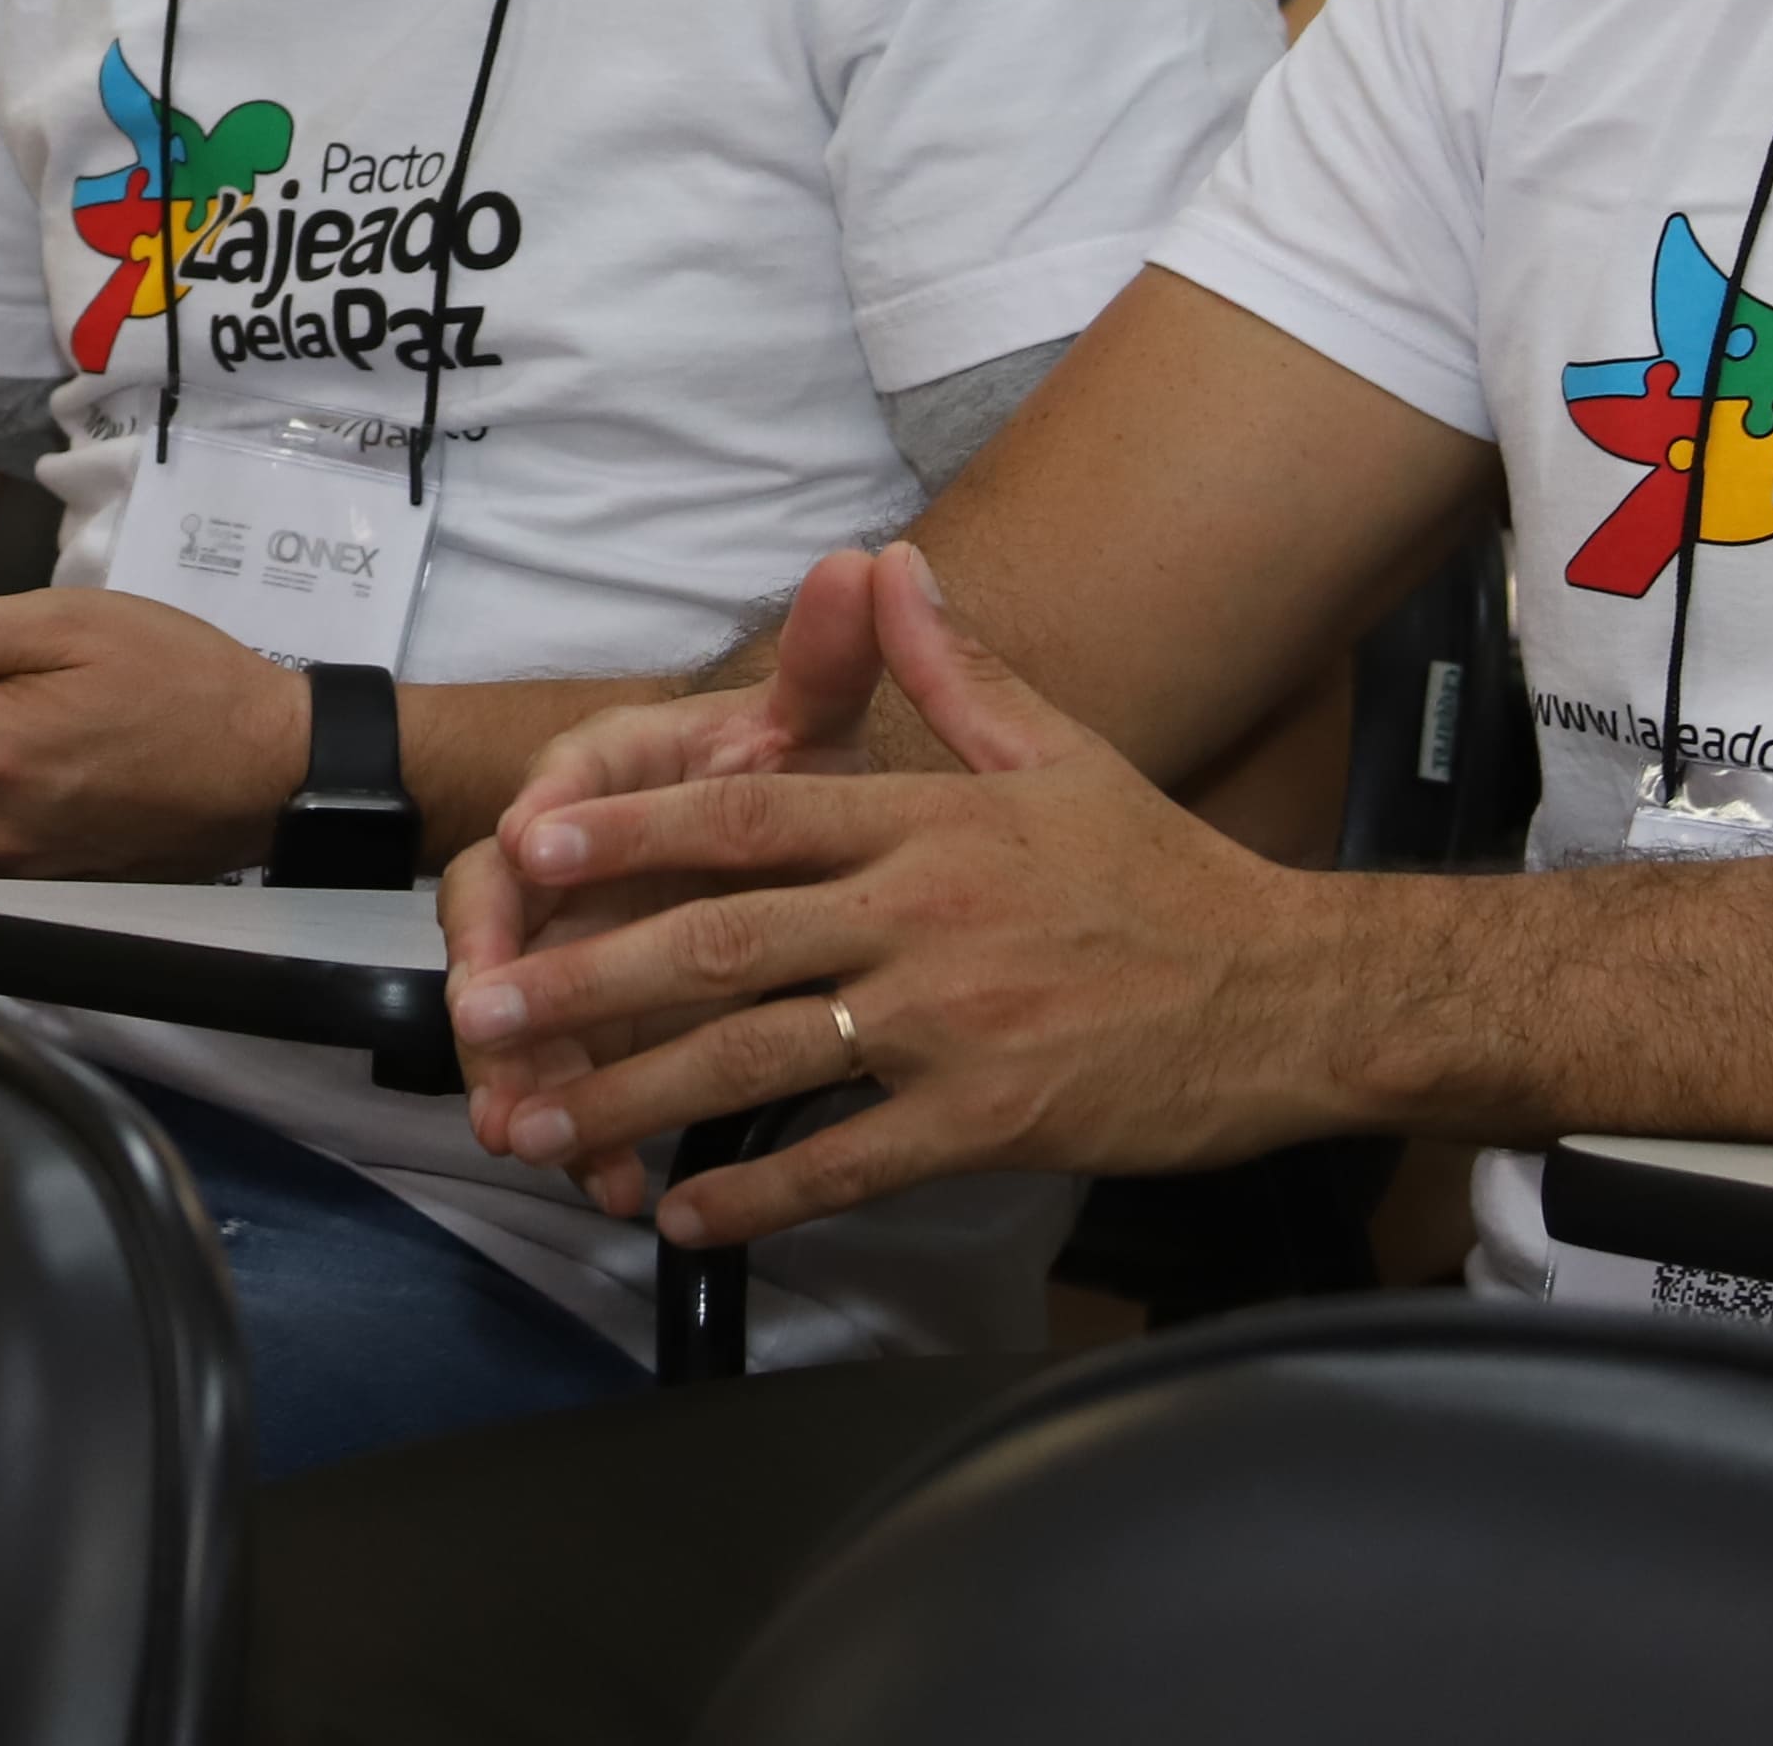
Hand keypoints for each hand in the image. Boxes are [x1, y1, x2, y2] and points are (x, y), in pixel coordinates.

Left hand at [441, 546, 1326, 1240]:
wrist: (1289, 995)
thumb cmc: (1164, 877)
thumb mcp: (1060, 752)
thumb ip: (956, 666)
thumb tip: (887, 562)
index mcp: (928, 822)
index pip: (749, 816)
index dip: (630, 830)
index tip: (528, 844)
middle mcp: (922, 918)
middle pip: (722, 943)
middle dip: (589, 976)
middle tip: (483, 1007)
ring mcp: (950, 1027)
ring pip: (759, 1060)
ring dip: (636, 1094)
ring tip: (537, 1122)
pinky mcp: (987, 1122)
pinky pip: (845, 1163)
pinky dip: (756, 1191)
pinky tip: (681, 1209)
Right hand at [444, 554, 891, 1154]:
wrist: (797, 858)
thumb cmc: (788, 779)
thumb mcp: (814, 727)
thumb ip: (830, 659)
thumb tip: (864, 560)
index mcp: (612, 776)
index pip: (555, 786)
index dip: (542, 817)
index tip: (533, 843)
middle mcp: (570, 862)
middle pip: (502, 913)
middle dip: (494, 972)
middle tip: (487, 1022)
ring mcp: (572, 951)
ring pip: (520, 1014)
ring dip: (521, 1076)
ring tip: (528, 1138)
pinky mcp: (594, 1032)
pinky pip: (571, 1087)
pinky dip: (588, 1138)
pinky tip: (617, 1189)